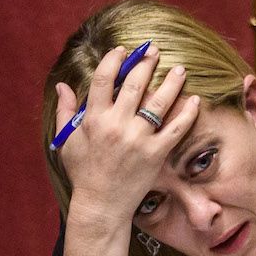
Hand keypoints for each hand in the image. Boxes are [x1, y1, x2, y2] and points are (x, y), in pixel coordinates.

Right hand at [53, 43, 200, 234]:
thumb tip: (61, 85)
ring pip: (159, 102)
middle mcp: (116, 125)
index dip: (115, 60)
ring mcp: (138, 139)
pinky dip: (187, 113)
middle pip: (135, 84)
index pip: (104, 79)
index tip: (123, 51)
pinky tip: (194, 100)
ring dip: (172, 82)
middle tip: (154, 50)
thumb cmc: (84, 173)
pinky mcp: (156, 153)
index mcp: (94, 119)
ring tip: (179, 70)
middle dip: (146, 62)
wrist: (102, 205)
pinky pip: (176, 129)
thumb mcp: (68, 141)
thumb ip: (65, 111)